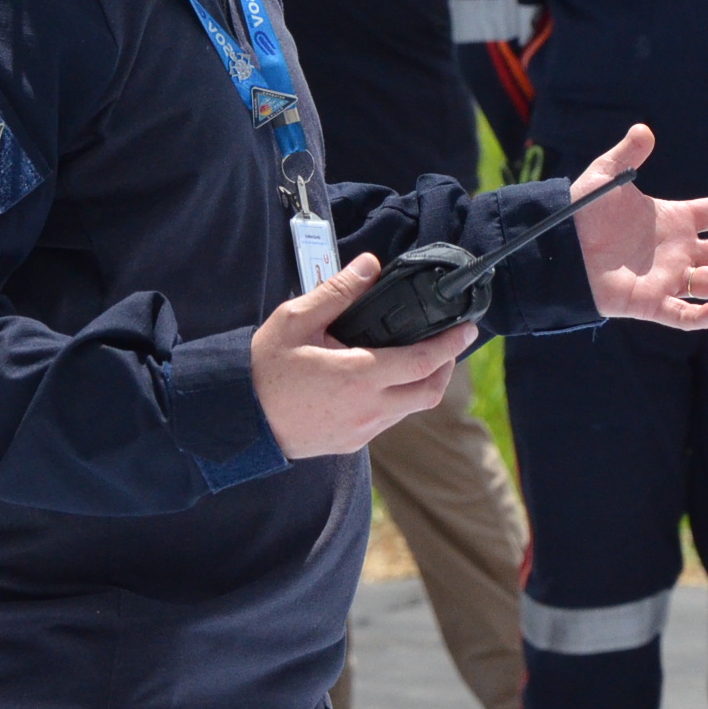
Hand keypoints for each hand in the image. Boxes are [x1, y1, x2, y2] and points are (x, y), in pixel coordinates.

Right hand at [250, 254, 471, 458]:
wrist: (239, 419)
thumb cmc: (264, 369)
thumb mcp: (296, 320)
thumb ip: (338, 292)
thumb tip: (370, 266)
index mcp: (360, 376)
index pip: (424, 362)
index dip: (451, 344)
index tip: (468, 328)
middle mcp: (369, 410)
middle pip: (429, 392)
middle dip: (446, 367)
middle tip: (449, 343)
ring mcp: (361, 431)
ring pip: (409, 409)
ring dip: (420, 384)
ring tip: (415, 357)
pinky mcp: (350, 443)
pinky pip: (386, 421)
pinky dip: (396, 399)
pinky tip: (380, 380)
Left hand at [569, 126, 707, 330]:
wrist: (554, 246)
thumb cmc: (580, 213)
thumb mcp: (604, 177)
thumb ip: (627, 155)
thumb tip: (645, 130)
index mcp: (675, 219)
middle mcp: (678, 251)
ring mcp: (666, 278)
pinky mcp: (647, 303)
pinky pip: (678, 314)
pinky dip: (699, 316)